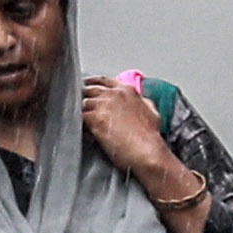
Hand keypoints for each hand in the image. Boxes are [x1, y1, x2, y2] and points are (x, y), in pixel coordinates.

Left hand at [80, 75, 203, 205]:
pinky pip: (79, 118)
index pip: (102, 80)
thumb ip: (143, 102)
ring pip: (81, 103)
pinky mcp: (95, 119)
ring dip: (80, 113)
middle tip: (80, 108)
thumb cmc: (151, 137)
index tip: (85, 87)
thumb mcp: (153, 112)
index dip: (91, 83)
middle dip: (82, 98)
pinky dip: (79, 126)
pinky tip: (84, 133)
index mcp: (126, 90)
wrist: (148, 152)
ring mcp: (103, 105)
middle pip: (88, 90)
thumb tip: (140, 101)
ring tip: (82, 124)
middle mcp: (113, 94)